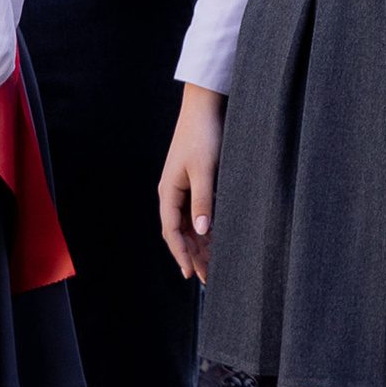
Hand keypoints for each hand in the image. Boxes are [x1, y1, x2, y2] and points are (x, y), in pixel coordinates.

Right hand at [160, 84, 225, 279]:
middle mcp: (172, 194)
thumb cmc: (203, 135)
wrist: (204, 107)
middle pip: (180, 233)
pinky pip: (197, 213)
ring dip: (200, 245)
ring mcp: (182, 188)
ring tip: (213, 266)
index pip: (172, 233)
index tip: (190, 274)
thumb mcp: (205, 170)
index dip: (181, 255)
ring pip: (189, 225)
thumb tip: (202, 231)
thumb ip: (203, 201)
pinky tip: (217, 240)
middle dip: (192, 256)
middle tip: (206, 279)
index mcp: (168, 192)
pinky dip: (206, 229)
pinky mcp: (194, 182)